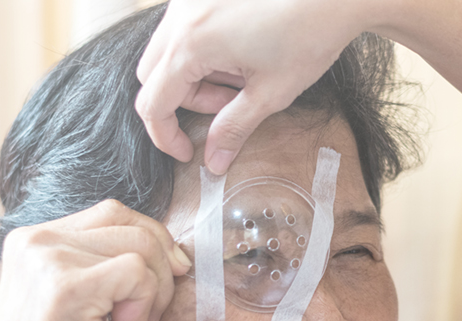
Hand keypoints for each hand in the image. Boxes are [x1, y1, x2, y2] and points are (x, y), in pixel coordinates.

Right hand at [0, 200, 190, 320]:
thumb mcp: (69, 303)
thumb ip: (98, 267)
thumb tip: (170, 249)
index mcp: (33, 239)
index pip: (113, 213)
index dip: (152, 241)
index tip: (170, 275)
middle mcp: (36, 240)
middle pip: (134, 226)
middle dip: (162, 270)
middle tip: (149, 318)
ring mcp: (49, 258)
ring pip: (144, 251)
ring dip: (149, 301)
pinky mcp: (69, 286)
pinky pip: (140, 280)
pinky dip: (139, 319)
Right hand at [135, 0, 368, 173]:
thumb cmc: (307, 38)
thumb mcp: (270, 94)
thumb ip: (233, 129)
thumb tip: (213, 162)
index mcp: (191, 44)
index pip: (153, 103)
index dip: (166, 136)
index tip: (189, 153)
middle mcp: (180, 17)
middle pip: (155, 76)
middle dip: (187, 102)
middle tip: (229, 107)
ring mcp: (189, 0)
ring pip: (170, 54)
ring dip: (198, 77)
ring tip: (243, 79)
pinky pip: (186, 32)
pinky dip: (205, 53)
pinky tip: (241, 56)